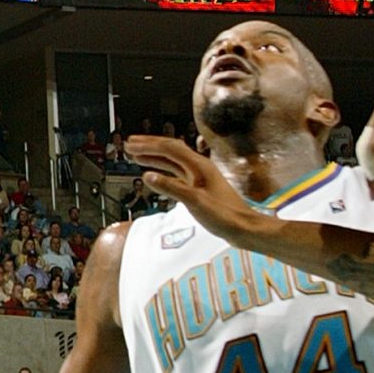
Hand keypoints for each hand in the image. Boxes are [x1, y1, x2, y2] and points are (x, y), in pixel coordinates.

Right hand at [126, 137, 257, 242]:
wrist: (243, 227)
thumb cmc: (224, 215)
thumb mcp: (194, 202)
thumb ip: (170, 187)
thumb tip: (148, 176)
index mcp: (199, 166)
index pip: (169, 148)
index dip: (148, 145)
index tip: (131, 145)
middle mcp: (199, 167)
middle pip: (171, 150)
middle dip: (149, 146)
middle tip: (130, 145)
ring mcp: (200, 177)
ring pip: (173, 161)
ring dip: (154, 157)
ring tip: (136, 157)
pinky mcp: (200, 187)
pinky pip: (177, 173)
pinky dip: (163, 171)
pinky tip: (155, 176)